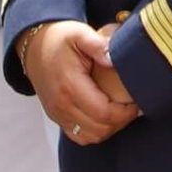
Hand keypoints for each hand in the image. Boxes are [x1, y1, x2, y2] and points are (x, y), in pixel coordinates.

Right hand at [23, 21, 138, 142]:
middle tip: (133, 107)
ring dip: (110, 129)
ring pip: (89, 137)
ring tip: (122, 112)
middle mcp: (61, 105)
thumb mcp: (79, 34)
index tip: (137, 102)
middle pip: (99, 129)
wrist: (34, 47)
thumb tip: (114, 59)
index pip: (104, 113)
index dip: (126, 113)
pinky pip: (78, 136)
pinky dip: (95, 133)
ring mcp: (57, 113)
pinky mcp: (56, 117)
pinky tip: (106, 118)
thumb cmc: (59, 39)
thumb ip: (98, 45)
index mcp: (70, 86)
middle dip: (121, 121)